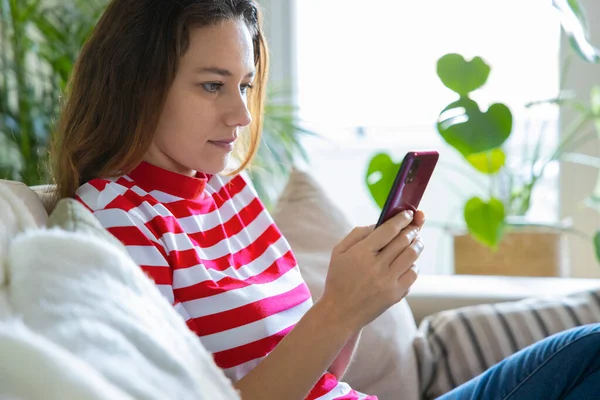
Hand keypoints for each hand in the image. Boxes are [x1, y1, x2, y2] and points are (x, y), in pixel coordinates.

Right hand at [319, 210, 424, 330]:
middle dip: (413, 228)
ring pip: (412, 255)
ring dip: (417, 243)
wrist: (340, 312)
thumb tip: (379, 224)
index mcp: (361, 253)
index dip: (402, 219)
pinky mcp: (395, 294)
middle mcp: (376, 266)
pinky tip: (409, 262)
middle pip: (403, 240)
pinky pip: (413, 273)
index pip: (388, 230)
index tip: (409, 213)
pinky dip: (414, 264)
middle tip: (415, 224)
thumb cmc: (339, 278)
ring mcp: (388, 281)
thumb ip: (358, 234)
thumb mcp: (339, 252)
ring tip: (417, 239)